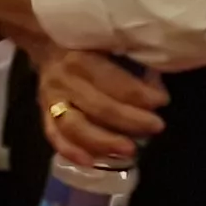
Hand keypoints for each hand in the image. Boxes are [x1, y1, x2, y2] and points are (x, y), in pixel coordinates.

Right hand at [35, 48, 165, 166]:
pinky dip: (71, 151)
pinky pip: (54, 136)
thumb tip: (157, 90)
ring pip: (75, 127)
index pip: (113, 82)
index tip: (162, 101)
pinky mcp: (43, 114)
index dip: (140, 94)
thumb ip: (130, 64)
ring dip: (103, 142)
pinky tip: (90, 162)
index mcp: (82, 59)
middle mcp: (64, 81)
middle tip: (156, 127)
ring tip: (129, 150)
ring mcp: (51, 100)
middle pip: (98, 107)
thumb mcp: (109, 43)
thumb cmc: (89, 45)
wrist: (48, 45)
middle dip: (131, 120)